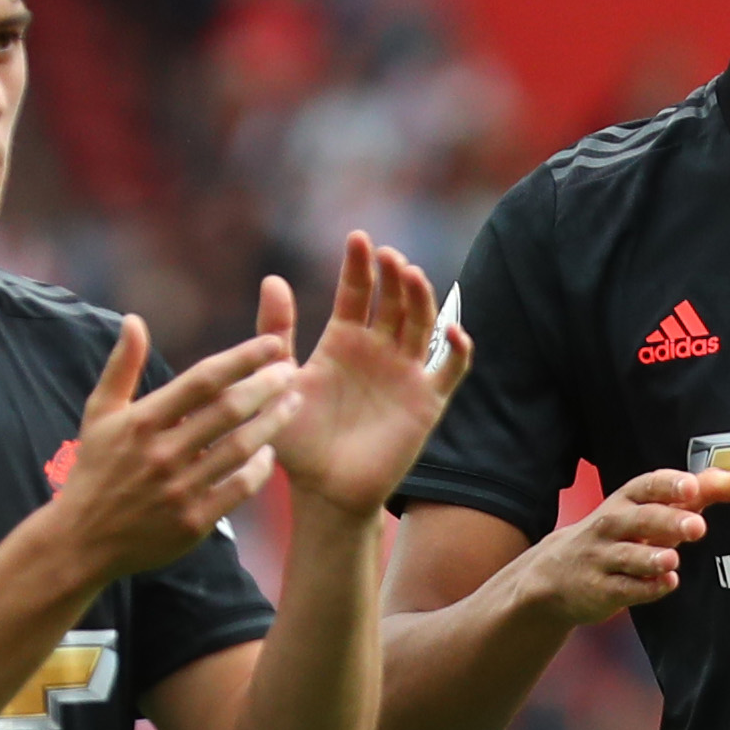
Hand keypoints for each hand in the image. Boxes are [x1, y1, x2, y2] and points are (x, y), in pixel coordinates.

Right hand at [48, 317, 298, 580]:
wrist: (82, 539)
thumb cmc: (95, 469)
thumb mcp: (99, 414)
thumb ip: (122, 366)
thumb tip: (134, 320)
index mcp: (142, 422)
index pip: (202, 380)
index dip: (242, 359)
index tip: (272, 344)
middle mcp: (162, 453)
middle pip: (228, 411)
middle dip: (266, 386)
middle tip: (291, 369)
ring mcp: (179, 489)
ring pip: (240, 448)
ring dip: (272, 422)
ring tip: (293, 403)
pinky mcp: (193, 522)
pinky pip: (239, 488)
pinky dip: (259, 468)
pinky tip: (270, 452)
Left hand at [265, 233, 473, 517]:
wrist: (324, 491)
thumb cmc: (296, 439)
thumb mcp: (278, 380)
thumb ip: (276, 332)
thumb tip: (272, 279)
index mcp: (343, 340)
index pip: (357, 291)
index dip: (360, 265)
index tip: (358, 238)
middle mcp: (378, 349)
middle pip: (394, 300)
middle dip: (393, 275)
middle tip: (387, 256)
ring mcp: (405, 372)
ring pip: (422, 323)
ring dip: (421, 298)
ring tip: (411, 275)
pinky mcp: (426, 400)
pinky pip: (450, 368)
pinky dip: (457, 347)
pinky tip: (451, 330)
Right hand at [515, 466, 729, 626]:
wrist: (557, 574)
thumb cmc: (619, 535)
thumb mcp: (650, 510)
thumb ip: (697, 495)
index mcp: (627, 500)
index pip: (647, 486)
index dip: (670, 485)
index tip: (692, 487)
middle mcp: (613, 525)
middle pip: (640, 519)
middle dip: (667, 521)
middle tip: (697, 527)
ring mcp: (604, 558)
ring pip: (628, 556)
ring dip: (651, 557)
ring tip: (673, 559)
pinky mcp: (601, 589)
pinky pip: (624, 589)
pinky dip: (646, 588)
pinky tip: (666, 583)